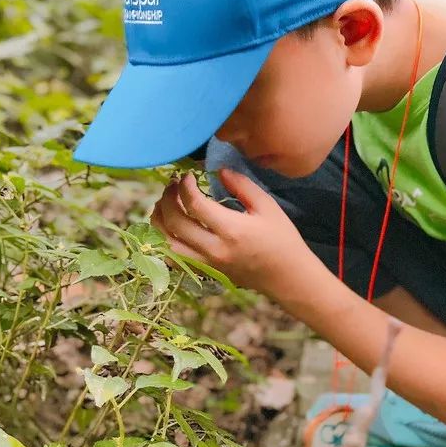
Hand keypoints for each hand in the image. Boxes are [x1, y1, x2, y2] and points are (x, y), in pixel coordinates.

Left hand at [150, 170, 317, 295]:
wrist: (287, 276)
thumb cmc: (281, 239)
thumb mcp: (267, 207)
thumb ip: (242, 186)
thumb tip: (219, 171)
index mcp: (232, 230)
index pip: (194, 204)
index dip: (185, 186)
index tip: (187, 175)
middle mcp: (214, 248)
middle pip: (174, 222)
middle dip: (167, 199)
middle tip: (173, 185)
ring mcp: (207, 263)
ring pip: (167, 243)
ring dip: (158, 220)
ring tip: (164, 204)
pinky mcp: (205, 271)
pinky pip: (173, 258)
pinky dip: (163, 242)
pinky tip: (168, 227)